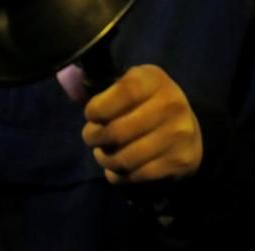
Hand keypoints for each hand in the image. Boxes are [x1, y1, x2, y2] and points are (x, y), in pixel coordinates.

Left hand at [79, 65, 201, 183]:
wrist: (189, 131)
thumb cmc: (146, 104)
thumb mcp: (129, 86)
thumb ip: (99, 87)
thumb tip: (65, 79)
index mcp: (153, 79)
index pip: (122, 93)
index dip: (97, 108)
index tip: (91, 115)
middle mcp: (171, 103)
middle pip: (118, 130)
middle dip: (95, 138)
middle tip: (92, 138)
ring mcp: (178, 134)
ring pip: (125, 157)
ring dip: (105, 160)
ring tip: (103, 155)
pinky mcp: (179, 162)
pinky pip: (137, 175)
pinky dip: (119, 175)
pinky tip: (118, 169)